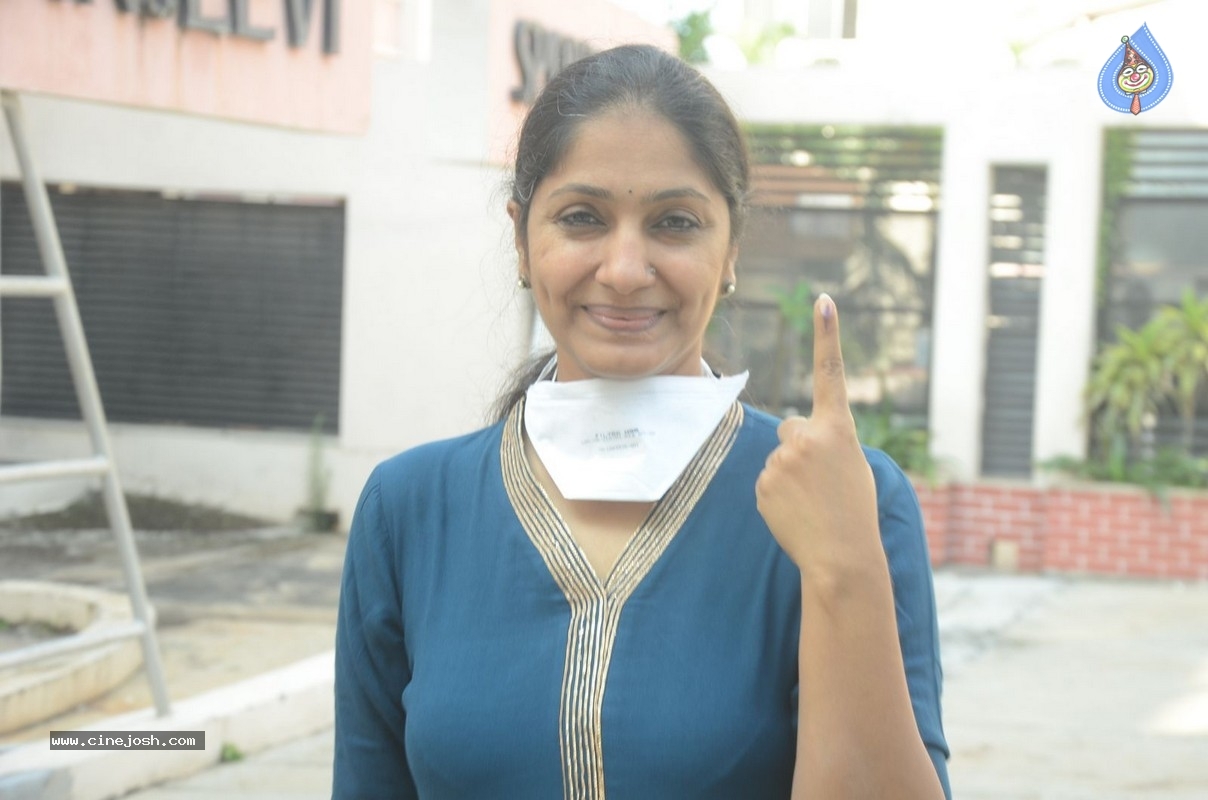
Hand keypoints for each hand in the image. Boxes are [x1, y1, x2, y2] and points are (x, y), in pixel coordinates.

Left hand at [755, 294, 880, 575]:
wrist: (842, 557)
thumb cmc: (854, 512)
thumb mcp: (852, 467)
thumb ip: (826, 441)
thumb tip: (793, 438)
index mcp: (838, 429)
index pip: (830, 373)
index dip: (826, 335)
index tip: (823, 300)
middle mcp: (807, 437)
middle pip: (791, 428)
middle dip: (800, 448)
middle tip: (820, 482)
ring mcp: (782, 460)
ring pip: (779, 459)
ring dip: (791, 477)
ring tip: (812, 503)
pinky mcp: (762, 484)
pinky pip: (767, 481)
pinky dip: (779, 496)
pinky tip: (796, 514)